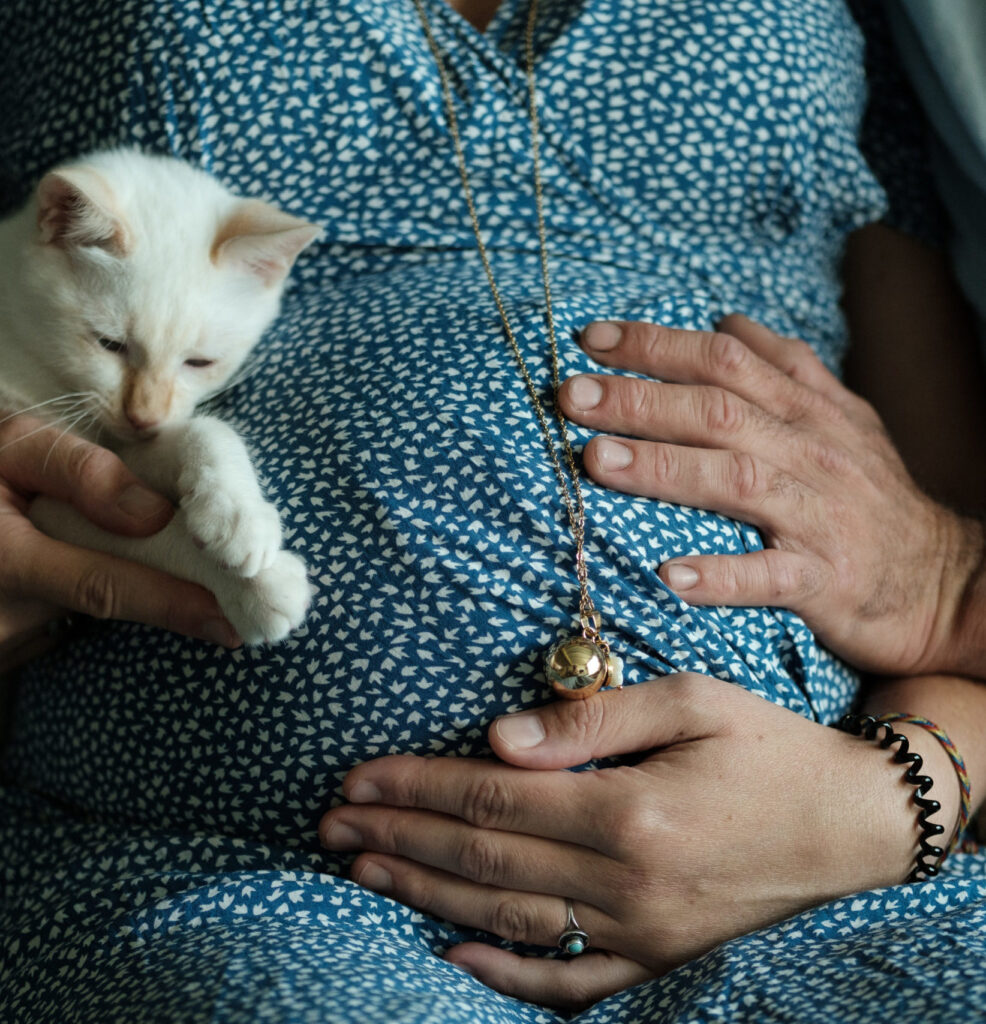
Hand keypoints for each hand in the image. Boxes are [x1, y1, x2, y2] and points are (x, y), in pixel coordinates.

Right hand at [0, 413, 238, 665]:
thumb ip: (78, 472)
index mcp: (1, 560)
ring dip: (115, 583)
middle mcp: (0, 616)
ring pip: (82, 613)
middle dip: (163, 592)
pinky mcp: (2, 649)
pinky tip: (71, 558)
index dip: (171, 603)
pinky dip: (78, 594)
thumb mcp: (6, 446)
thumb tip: (155, 515)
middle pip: (104, 604)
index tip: (231, 621)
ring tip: (118, 548)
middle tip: (224, 589)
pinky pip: (56, 622)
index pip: (103, 586)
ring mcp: (0, 641)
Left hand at [319, 677, 943, 1010]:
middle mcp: (627, 882)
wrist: (851, 822)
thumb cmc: (769, 745)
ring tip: (363, 870)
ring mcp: (640, 932)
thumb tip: (498, 739)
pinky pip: (569, 980)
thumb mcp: (690, 701)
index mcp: (630, 811)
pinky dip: (506, 971)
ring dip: (426, 893)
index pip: (493, 800)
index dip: (418, 786)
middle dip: (399, 837)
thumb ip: (590, 722)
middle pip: (484, 860)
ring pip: (507, 917)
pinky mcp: (658, 958)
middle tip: (331, 825)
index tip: (358, 777)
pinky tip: (451, 952)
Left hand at [556, 315, 983, 675]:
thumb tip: (726, 321)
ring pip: (737, 480)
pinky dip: (721, 576)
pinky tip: (669, 574)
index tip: (591, 339)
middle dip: (640, 399)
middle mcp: (809, 451)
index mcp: (806, 410)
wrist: (946, 582)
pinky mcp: (825, 580)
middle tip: (570, 395)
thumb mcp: (842, 416)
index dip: (657, 345)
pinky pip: (770, 577)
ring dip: (664, 469)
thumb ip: (785, 366)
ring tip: (598, 462)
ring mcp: (817, 515)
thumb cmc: (875, 497)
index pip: (723, 360)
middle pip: (718, 411)